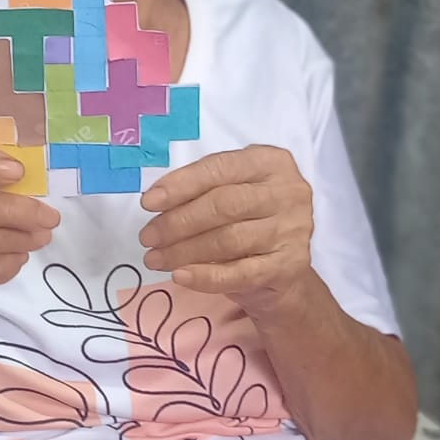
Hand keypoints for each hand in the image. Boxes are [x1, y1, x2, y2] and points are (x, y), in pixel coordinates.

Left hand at [138, 145, 314, 314]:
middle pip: (223, 205)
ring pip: (228, 240)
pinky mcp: (289, 266)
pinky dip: (205, 276)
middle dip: (177, 222)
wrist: (283, 268)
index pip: (220, 168)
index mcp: (271, 162)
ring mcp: (292, 230)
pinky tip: (180, 275)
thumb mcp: (231, 191)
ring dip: (183, 251)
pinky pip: (240, 273)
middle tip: (147, 237)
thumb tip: (156, 202)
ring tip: (155, 259)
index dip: (181, 185)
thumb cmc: (249, 220)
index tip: (148, 203)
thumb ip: (202, 189)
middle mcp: (289, 192)